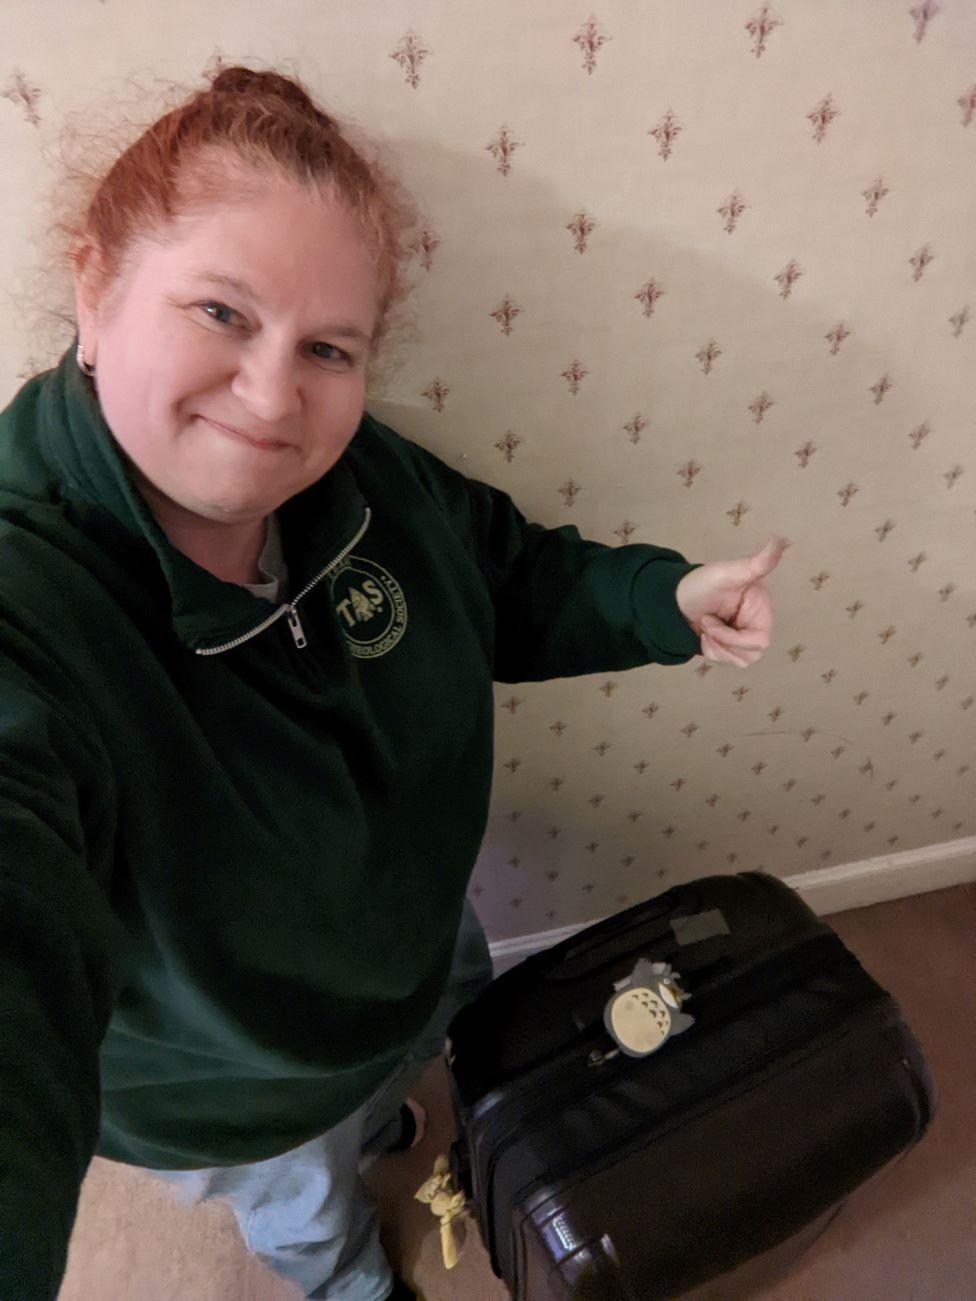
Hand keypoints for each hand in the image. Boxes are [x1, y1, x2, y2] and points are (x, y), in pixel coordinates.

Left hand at [675, 537, 789, 667]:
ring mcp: (745, 636)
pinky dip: (713, 652)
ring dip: (716, 648)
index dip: (733, 638)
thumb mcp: (727, 574)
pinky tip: (704, 635)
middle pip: (751, 654)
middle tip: (705, 623)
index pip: (760, 641)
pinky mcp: (732, 646)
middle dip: (722, 643)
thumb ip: (757, 563)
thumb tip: (784, 539)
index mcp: (761, 607)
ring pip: (741, 661)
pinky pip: (729, 662)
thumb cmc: (700, 583)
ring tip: (705, 627)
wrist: (673, 600)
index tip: (711, 620)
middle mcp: (757, 623)